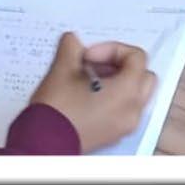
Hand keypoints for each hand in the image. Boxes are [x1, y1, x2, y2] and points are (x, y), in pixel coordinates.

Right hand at [28, 33, 154, 153]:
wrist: (42, 144)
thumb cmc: (57, 111)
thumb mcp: (62, 69)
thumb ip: (72, 47)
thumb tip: (73, 41)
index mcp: (127, 92)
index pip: (136, 57)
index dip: (112, 49)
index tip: (89, 55)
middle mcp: (133, 110)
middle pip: (143, 75)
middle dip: (120, 65)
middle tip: (95, 65)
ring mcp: (125, 125)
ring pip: (135, 94)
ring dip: (118, 81)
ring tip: (89, 80)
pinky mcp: (114, 135)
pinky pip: (124, 110)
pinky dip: (113, 98)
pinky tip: (87, 96)